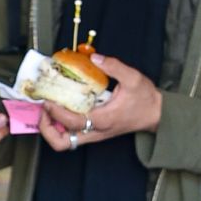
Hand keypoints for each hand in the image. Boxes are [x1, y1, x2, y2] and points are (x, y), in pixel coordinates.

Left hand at [38, 54, 161, 151]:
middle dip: (46, 127)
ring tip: (48, 111)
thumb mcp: (134, 78)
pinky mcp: (93, 133)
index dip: (55, 113)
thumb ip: (114, 66)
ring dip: (51, 129)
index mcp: (103, 120)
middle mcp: (95, 131)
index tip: (47, 100)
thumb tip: (95, 57)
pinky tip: (59, 110)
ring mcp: (93, 135)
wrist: (156, 114)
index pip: (72, 122)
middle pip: (61, 142)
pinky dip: (59, 126)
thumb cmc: (145, 99)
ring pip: (64, 142)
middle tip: (44, 109)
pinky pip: (70, 135)